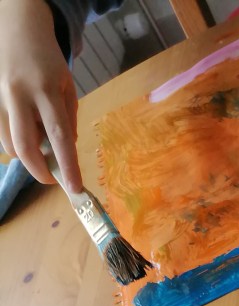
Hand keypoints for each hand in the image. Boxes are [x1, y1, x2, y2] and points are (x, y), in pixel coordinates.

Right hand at [0, 0, 81, 191]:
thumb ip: (68, 118)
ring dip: (27, 155)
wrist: (16, 29)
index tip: (75, 188)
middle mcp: (18, 94)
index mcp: (45, 89)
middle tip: (53, 178)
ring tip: (39, 141)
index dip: (67, 165)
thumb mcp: (66, 85)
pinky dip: (15, 142)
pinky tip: (26, 129)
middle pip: (25, 146)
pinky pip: (0, 135)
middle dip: (40, 171)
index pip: (59, 136)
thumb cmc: (47, 61)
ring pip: (9, 144)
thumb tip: (66, 150)